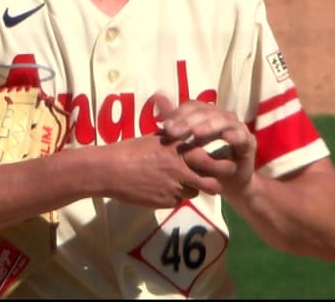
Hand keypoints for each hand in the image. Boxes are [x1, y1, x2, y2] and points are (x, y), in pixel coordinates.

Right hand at [97, 134, 219, 208]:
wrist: (110, 170)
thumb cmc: (130, 150)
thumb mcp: (156, 138)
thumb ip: (174, 138)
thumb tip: (186, 132)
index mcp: (179, 151)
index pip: (210, 160)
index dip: (221, 165)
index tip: (224, 165)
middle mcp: (180, 170)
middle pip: (211, 183)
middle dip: (216, 184)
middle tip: (215, 184)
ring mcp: (173, 188)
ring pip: (193, 193)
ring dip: (189, 189)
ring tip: (175, 181)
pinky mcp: (165, 202)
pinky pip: (176, 201)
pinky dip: (172, 197)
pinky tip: (158, 188)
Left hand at [155, 96, 256, 196]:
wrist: (229, 184)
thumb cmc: (205, 164)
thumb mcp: (187, 148)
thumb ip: (176, 128)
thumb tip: (156, 105)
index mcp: (208, 115)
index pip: (192, 106)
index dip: (178, 113)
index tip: (164, 126)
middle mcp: (222, 117)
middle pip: (205, 111)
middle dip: (188, 121)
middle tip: (174, 132)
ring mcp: (237, 128)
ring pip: (222, 120)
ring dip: (209, 126)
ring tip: (196, 134)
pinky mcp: (248, 142)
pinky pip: (241, 136)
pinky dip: (234, 135)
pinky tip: (225, 138)